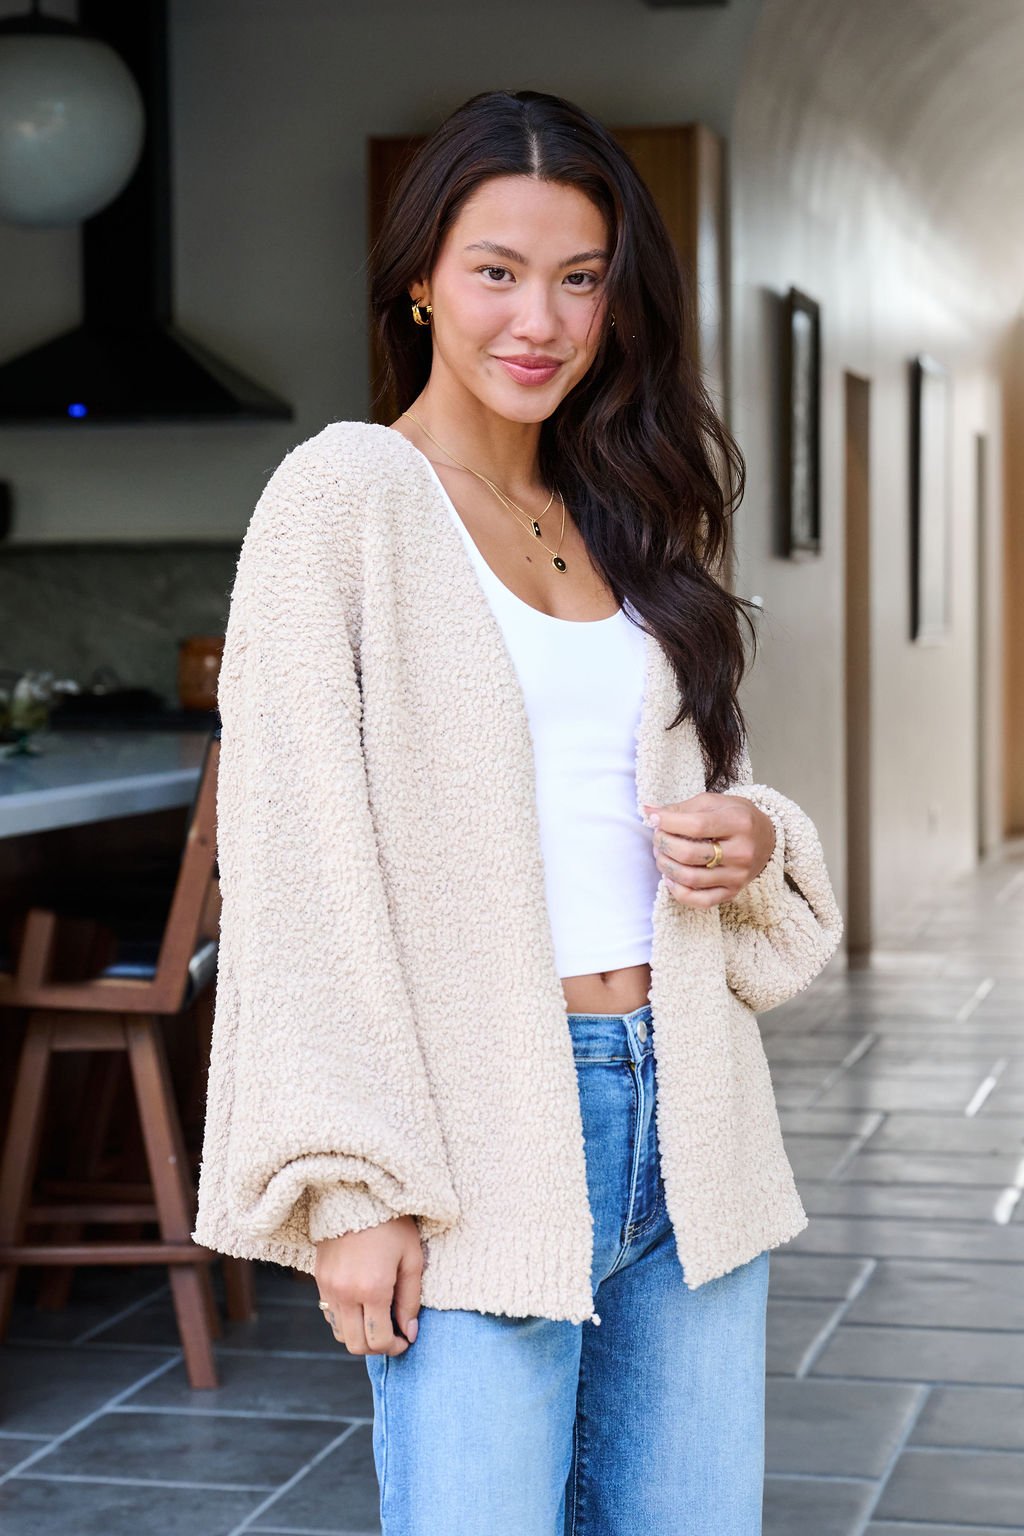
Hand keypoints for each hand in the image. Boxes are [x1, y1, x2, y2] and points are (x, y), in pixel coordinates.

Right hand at [314, 1214, 422, 1355]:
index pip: (379, 1340)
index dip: (396, 1347)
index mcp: (373, 1289)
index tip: (406, 1339)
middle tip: (393, 1334)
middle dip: (377, 1347)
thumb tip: (410, 1333)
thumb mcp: (412, 1258)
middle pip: (356, 1345)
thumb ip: (411, 1300)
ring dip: (359, 1334)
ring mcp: (329, 1287)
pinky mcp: (319, 1279)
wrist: (355, 1193)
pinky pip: (330, 1314)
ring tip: (377, 1319)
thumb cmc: (391, 1223)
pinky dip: (346, 1319)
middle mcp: (346, 1293)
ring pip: (340, 1333)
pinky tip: (362, 1305)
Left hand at [642, 792, 775, 908]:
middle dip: (664, 845)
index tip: (654, 818)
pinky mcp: (733, 892)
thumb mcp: (714, 802)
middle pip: (690, 854)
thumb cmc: (735, 816)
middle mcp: (742, 851)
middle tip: (657, 838)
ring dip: (666, 867)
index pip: (696, 825)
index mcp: (739, 823)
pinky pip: (701, 900)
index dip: (669, 823)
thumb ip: (681, 808)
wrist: (767, 838)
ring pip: (692, 879)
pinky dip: (679, 892)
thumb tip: (648, 812)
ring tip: (661, 855)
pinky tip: (671, 878)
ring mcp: (738, 875)